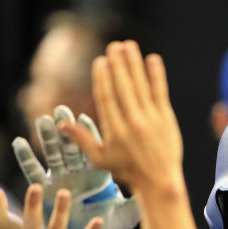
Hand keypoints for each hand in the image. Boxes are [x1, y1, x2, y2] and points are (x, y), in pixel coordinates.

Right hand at [12, 104, 138, 228]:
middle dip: (65, 127)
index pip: (94, 148)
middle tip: (60, 109)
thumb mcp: (124, 216)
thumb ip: (135, 203)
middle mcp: (78, 172)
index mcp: (97, 175)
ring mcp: (60, 179)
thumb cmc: (108, 228)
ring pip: (52, 153)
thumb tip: (154, 192)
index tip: (83, 115)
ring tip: (42, 120)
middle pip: (71, 145)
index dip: (88, 132)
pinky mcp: (45, 190)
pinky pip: (32, 171)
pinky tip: (19, 143)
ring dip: (46, 137)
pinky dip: (26, 157)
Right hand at [60, 41, 184, 196]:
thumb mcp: (100, 159)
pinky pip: (160, 92)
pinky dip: (157, 75)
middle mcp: (132, 123)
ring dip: (134, 64)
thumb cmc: (127, 171)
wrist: (159, 181)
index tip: (99, 61)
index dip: (102, 79)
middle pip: (123, 88)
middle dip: (118, 65)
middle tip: (113, 46)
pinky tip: (153, 59)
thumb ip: (81, 139)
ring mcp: (150, 120)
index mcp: (114, 131)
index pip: (106, 99)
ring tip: (128, 46)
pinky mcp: (166, 119)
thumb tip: (61, 124)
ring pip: (140, 86)